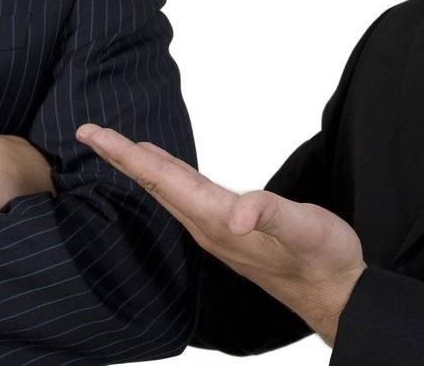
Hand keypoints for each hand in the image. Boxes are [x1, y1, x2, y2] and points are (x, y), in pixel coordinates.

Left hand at [75, 122, 365, 345]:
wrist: (335, 291)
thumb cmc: (322, 259)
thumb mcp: (303, 230)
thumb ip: (269, 215)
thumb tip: (237, 214)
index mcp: (217, 219)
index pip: (161, 178)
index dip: (125, 154)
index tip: (93, 134)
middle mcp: (208, 225)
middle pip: (154, 183)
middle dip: (119, 157)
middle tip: (88, 131)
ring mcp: (216, 230)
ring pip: (167, 191)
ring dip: (140, 167)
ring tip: (118, 148)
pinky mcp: (229, 231)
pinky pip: (186, 198)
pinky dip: (167, 178)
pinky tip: (167, 173)